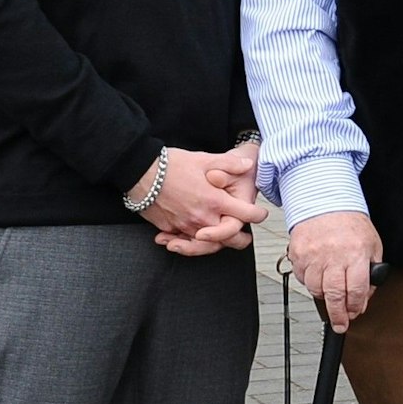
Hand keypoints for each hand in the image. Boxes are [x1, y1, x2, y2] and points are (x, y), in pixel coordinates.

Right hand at [128, 148, 267, 246]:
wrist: (140, 173)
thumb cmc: (172, 165)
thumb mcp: (205, 159)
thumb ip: (229, 164)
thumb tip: (247, 164)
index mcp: (215, 201)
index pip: (245, 215)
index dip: (258, 215)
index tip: (262, 215)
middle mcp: (202, 218)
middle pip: (228, 238)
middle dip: (239, 239)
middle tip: (245, 237)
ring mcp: (185, 226)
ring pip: (206, 245)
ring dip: (215, 243)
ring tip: (221, 240)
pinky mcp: (170, 229)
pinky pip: (185, 241)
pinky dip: (191, 242)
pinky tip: (194, 238)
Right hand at [288, 211, 383, 332]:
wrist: (325, 202)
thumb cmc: (350, 223)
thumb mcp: (372, 244)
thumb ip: (372, 270)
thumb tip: (365, 296)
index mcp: (356, 253)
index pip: (356, 290)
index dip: (356, 307)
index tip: (355, 313)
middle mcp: (334, 256)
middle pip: (334, 295)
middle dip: (338, 315)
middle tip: (341, 324)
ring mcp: (314, 256)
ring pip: (316, 290)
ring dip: (324, 297)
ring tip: (331, 294)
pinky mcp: (298, 255)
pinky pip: (302, 279)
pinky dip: (310, 283)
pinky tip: (318, 277)